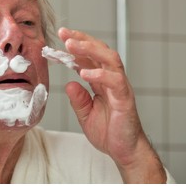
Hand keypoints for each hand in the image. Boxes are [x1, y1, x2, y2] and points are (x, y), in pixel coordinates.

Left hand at [58, 27, 165, 182]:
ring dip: (90, 50)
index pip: (89, 58)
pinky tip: (83, 72)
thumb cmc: (109, 132)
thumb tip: (69, 84)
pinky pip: (115, 81)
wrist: (124, 152)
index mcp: (102, 82)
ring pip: (109, 59)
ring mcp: (120, 87)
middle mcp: (112, 80)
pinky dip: (99, 74)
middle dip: (81, 40)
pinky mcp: (125, 98)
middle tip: (64, 33)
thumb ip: (78, 99)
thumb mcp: (85, 115)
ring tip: (71, 45)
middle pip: (99, 51)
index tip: (60, 37)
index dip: (75, 46)